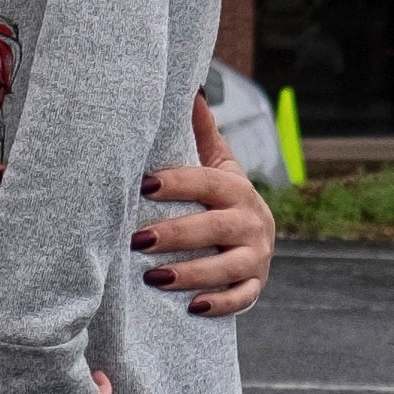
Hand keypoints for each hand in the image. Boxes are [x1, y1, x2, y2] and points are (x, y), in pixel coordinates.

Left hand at [141, 93, 277, 319]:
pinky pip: (242, 297)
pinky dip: (220, 303)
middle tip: (136, 240)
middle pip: (216, 227)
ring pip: (228, 267)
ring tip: (154, 279)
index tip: (144, 186)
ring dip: (191, 273)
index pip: (208, 182)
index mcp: (237, 188)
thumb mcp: (216, 164)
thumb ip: (201, 132)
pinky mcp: (256, 285)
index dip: (178, 183)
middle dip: (176, 234)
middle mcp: (252, 221)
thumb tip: (190, 86)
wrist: (255, 237)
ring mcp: (257, 256)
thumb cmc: (220, 197)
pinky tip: (192, 307)